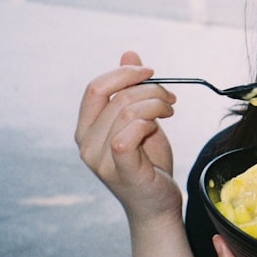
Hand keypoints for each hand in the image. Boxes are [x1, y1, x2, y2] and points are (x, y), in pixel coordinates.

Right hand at [75, 51, 180, 222]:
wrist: (158, 203)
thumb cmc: (148, 162)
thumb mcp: (140, 119)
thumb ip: (131, 89)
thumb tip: (129, 52)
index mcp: (86, 128)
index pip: (95, 87)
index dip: (124, 73)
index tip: (150, 71)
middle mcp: (86, 144)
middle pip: (116, 96)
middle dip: (150, 89)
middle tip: (170, 97)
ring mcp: (99, 160)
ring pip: (128, 111)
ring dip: (157, 104)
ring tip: (169, 110)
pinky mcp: (119, 171)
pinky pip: (127, 135)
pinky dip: (148, 123)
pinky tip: (159, 127)